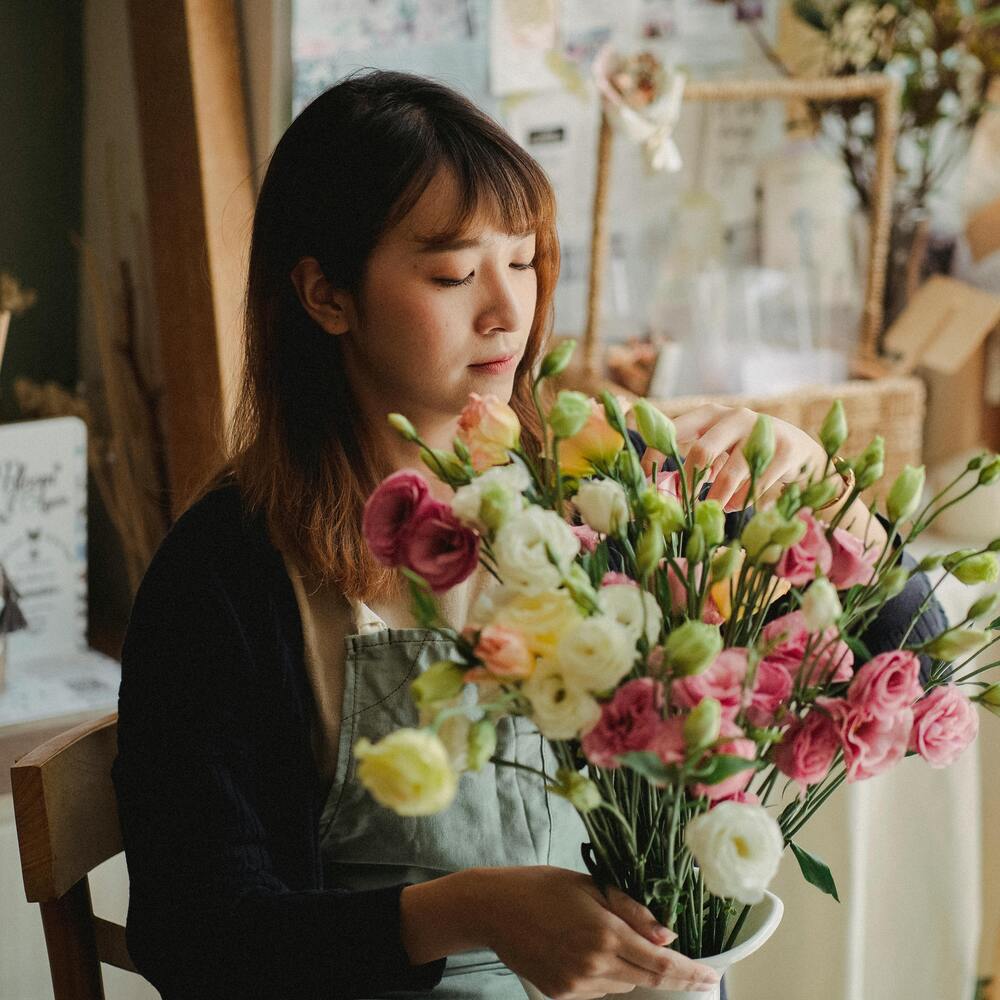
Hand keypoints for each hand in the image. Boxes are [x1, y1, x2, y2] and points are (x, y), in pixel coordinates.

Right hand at [478, 866, 718, 997]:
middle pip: (648, 980)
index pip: (661, 962)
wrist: (494, 909)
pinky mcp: (561, 995)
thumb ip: (632, 910)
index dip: (690, 973)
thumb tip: (668, 934)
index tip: (712, 977)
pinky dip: (608, 976)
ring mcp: (577, 984)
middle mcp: (594, 965)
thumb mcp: (591, 886)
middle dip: (675, 977)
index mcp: (605, 932)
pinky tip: (590, 952)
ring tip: (613, 940)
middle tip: (698, 975)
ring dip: (634, 970)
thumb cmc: (542, 886)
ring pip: (624, 985)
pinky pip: (600, 991)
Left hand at [641, 403, 828, 512]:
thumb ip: (693, 461)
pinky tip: (736, 504)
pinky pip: (754, 486)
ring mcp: (762, 431)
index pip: (673, 430)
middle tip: (682, 505)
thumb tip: (659, 489)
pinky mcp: (785, 450)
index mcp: (710, 413)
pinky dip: (740, 502)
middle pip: (702, 452)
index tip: (646, 483)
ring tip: (713, 509)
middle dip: (689, 484)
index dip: (655, 456)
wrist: (800, 450)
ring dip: (716, 500)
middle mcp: (735, 416)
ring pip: (729, 475)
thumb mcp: (718, 449)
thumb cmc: (745, 452)